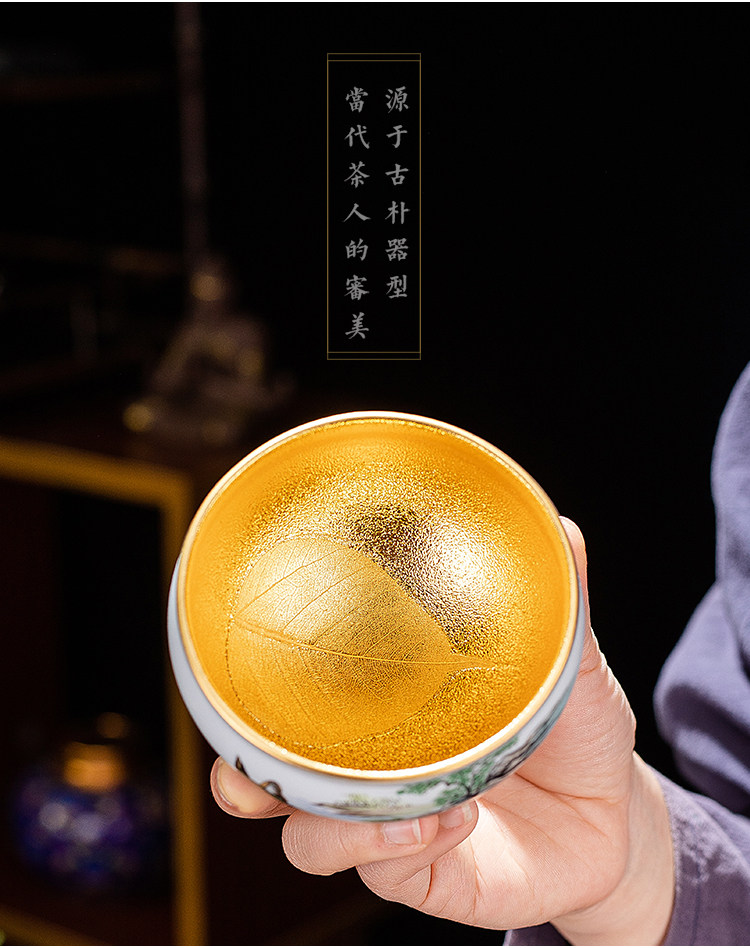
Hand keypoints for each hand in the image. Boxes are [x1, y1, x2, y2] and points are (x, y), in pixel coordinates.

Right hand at [211, 519, 673, 944]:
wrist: (615, 815)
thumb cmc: (571, 729)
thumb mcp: (569, 667)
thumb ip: (559, 608)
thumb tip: (564, 528)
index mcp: (385, 707)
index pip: (298, 697)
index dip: (251, 686)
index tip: (239, 655)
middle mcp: (369, 768)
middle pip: (268, 778)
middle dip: (241, 775)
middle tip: (247, 768)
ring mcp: (387, 824)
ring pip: (308, 840)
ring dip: (338, 823)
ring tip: (413, 797)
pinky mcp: (419, 874)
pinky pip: (380, 872)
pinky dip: (403, 844)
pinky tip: (455, 816)